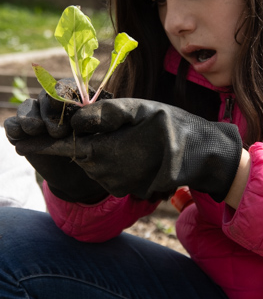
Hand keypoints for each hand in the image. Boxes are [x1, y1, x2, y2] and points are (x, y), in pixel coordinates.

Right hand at [4, 82, 108, 202]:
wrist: (81, 174)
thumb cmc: (98, 148)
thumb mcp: (108, 131)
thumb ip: (103, 117)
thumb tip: (86, 116)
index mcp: (75, 96)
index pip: (66, 86)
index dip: (64, 94)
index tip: (66, 106)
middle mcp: (53, 102)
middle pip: (45, 96)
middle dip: (50, 112)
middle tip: (59, 132)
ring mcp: (36, 116)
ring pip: (27, 107)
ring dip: (30, 118)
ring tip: (36, 129)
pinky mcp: (22, 132)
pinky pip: (12, 126)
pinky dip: (15, 129)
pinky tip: (20, 139)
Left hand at [32, 98, 242, 201]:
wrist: (202, 154)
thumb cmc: (173, 125)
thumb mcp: (142, 109)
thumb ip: (106, 113)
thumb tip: (75, 119)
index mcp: (108, 152)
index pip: (67, 146)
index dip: (45, 141)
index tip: (25, 137)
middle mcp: (108, 174)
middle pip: (78, 153)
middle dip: (79, 139)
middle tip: (93, 122)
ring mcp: (117, 185)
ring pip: (91, 163)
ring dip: (95, 148)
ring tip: (118, 132)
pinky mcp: (126, 189)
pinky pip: (106, 172)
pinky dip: (108, 158)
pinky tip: (127, 145)